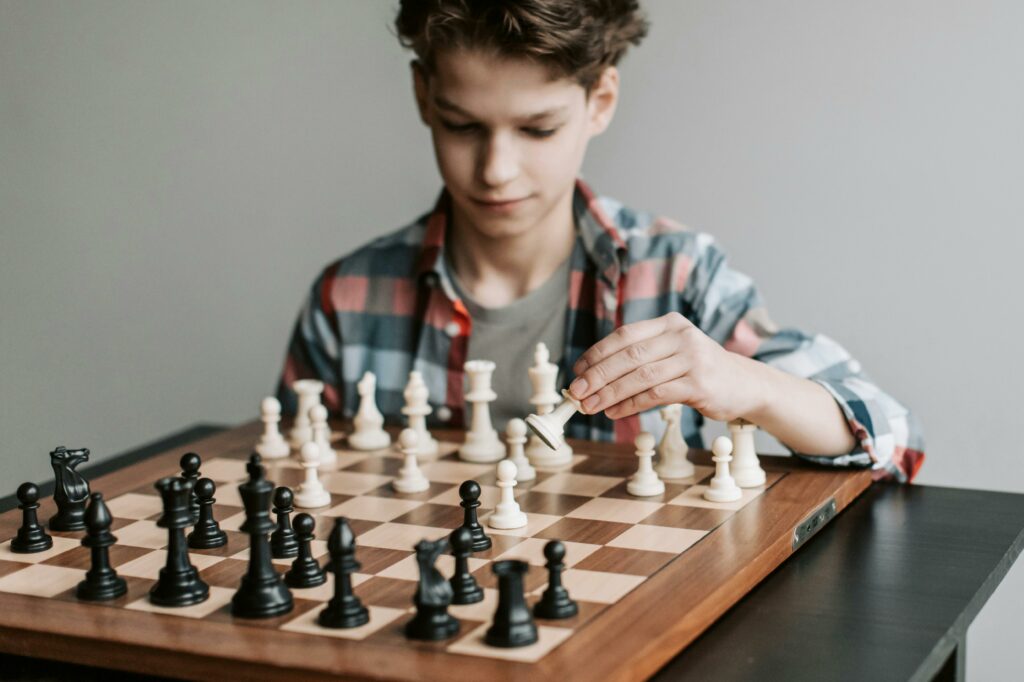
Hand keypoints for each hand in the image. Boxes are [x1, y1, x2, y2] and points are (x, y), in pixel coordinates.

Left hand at [568, 312, 764, 421]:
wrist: (745, 384)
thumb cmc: (700, 370)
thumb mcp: (673, 352)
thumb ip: (642, 358)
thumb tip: (595, 376)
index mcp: (669, 324)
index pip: (625, 335)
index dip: (597, 353)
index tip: (577, 370)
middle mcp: (681, 336)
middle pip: (629, 355)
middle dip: (597, 375)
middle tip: (576, 392)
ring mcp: (692, 359)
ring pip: (640, 376)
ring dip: (610, 393)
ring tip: (590, 406)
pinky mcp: (699, 384)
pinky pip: (656, 394)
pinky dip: (630, 405)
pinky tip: (614, 413)